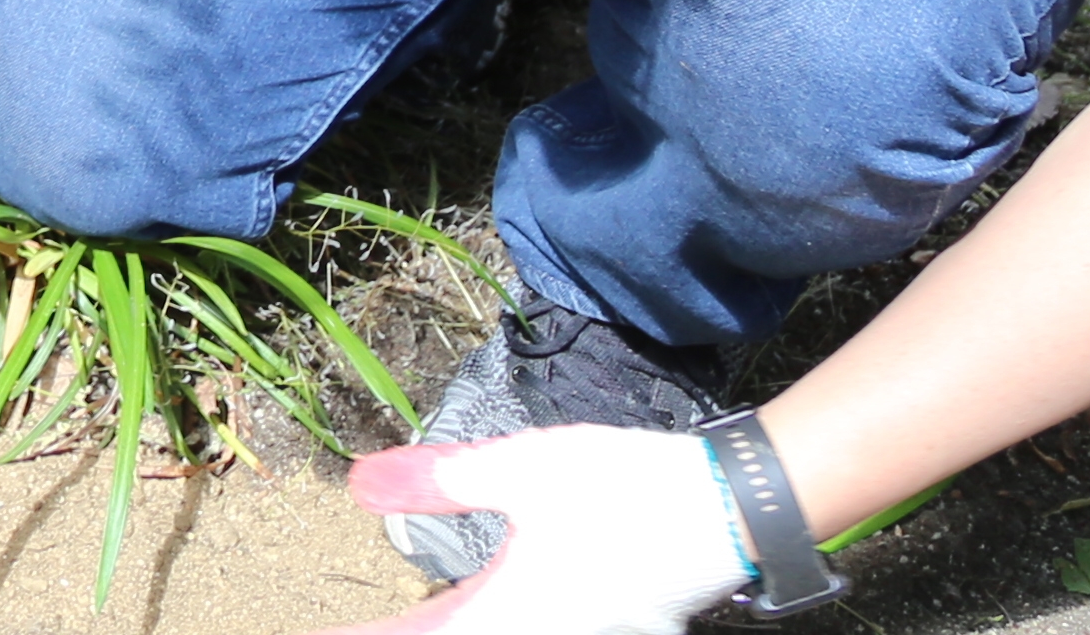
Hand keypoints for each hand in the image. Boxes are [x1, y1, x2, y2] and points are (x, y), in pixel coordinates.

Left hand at [348, 430, 756, 634]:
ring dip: (441, 632)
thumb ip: (440, 481)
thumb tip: (357, 488)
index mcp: (511, 620)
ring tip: (407, 623)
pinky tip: (471, 613)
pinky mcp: (609, 633)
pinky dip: (480, 625)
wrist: (733, 511)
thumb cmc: (626, 488)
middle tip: (356, 630)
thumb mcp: (523, 470)